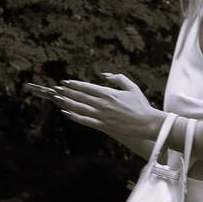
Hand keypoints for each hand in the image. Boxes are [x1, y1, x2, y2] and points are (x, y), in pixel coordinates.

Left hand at [42, 73, 159, 140]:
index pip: (87, 87)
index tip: (65, 82)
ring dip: (66, 103)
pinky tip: (66, 113)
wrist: (147, 124)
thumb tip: (104, 75)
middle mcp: (103, 104)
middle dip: (66, 92)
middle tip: (55, 89)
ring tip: (56, 99)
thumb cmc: (141, 105)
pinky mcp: (103, 126)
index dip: (74, 84)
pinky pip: (85, 121)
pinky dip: (74, 117)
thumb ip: (118, 78)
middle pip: (80, 97)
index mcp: (109, 93)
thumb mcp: (132, 87)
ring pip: (79, 108)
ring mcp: (102, 116)